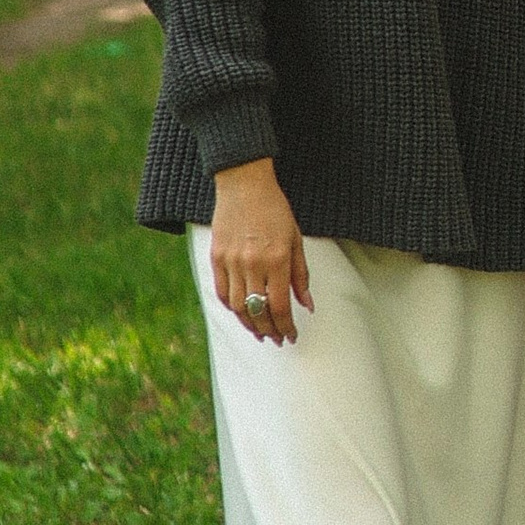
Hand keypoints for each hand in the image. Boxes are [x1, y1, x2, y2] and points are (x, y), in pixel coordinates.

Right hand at [210, 159, 310, 342]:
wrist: (244, 184)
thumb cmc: (275, 210)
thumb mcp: (296, 240)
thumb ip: (301, 275)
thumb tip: (308, 305)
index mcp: (277, 259)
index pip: (280, 306)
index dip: (286, 326)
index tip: (291, 336)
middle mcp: (253, 264)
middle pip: (259, 311)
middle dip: (270, 331)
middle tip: (277, 339)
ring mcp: (231, 262)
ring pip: (238, 307)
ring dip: (250, 325)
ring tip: (260, 333)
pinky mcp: (216, 257)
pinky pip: (222, 292)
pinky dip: (232, 308)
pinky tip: (242, 313)